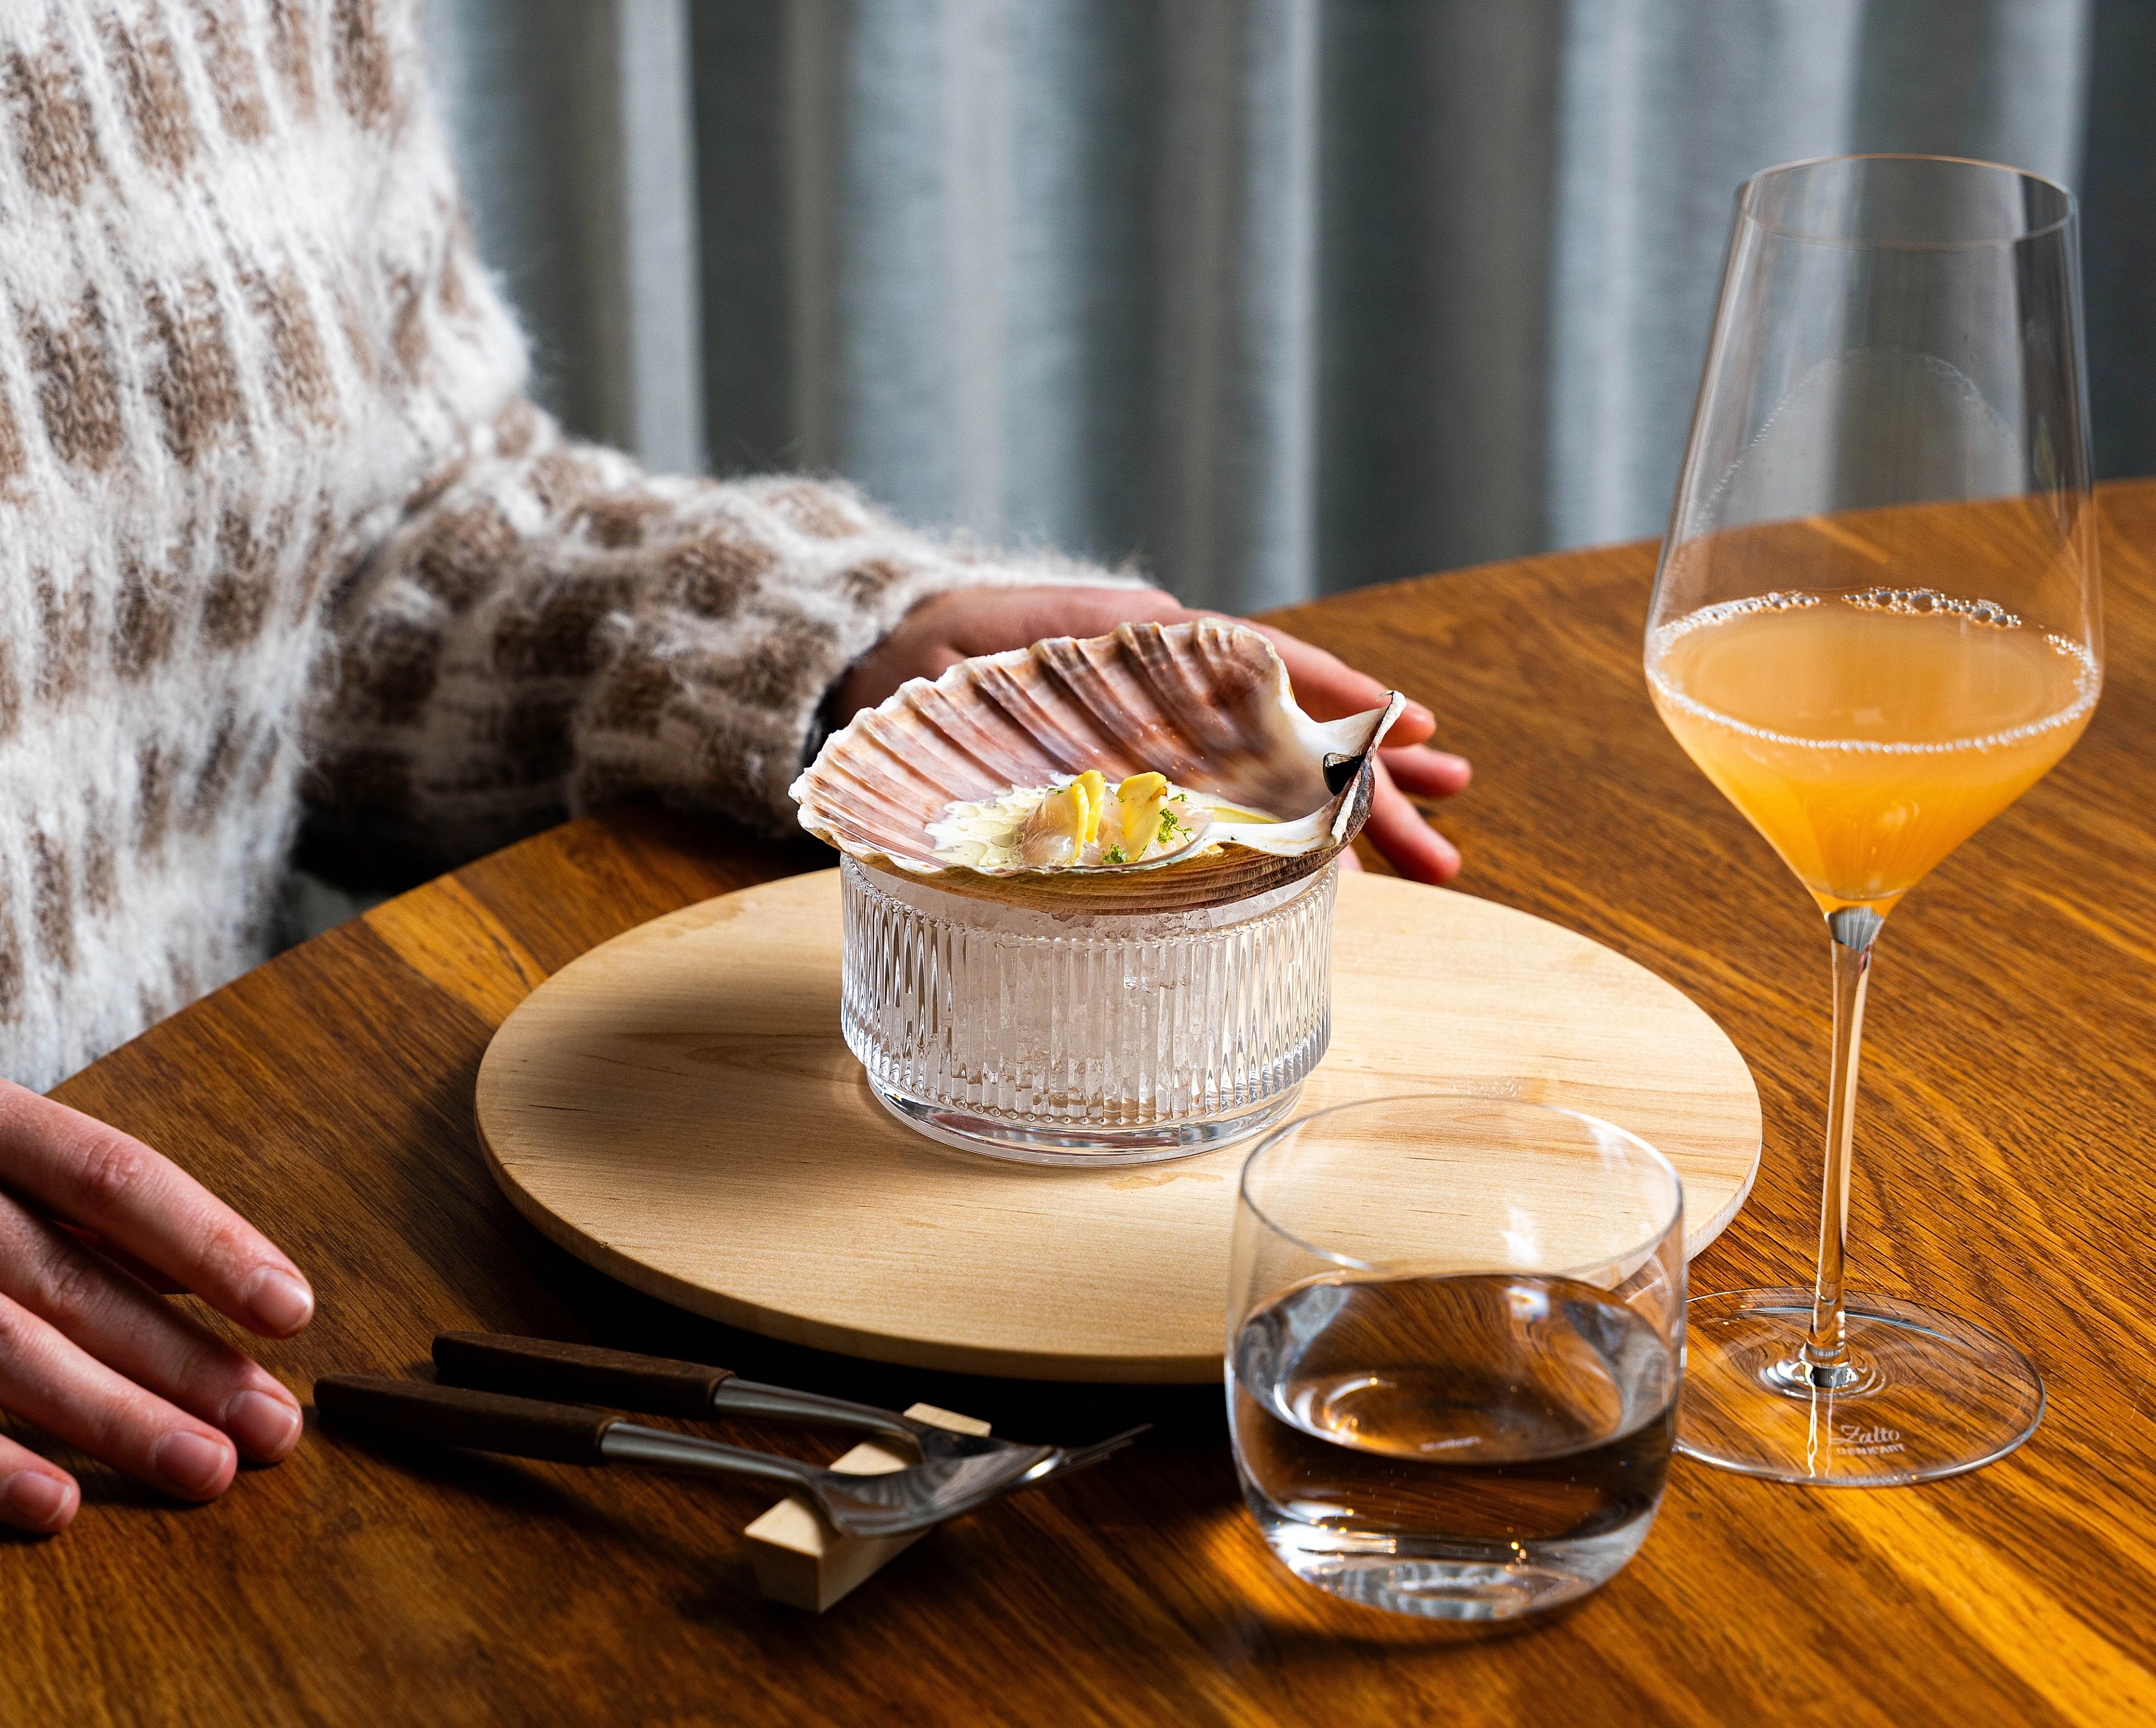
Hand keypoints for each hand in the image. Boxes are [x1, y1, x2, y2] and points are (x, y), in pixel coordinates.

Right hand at [0, 1082, 313, 1534]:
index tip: (293, 1308)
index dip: (205, 1241)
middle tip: (274, 1427)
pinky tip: (54, 1505)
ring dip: (108, 1418)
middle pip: (66, 1278)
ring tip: (204, 1470)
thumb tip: (197, 1278)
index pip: (110, 1176)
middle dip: (180, 1358)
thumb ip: (79, 1210)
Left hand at [837, 586, 1472, 882]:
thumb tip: (1042, 714)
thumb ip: (1018, 690)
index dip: (1341, 700)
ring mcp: (1177, 725)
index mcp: (1152, 647)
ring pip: (1287, 768)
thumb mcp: (981, 665)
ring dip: (1361, 807)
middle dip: (1376, 785)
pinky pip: (1247, 790)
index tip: (1409, 732)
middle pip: (1297, 734)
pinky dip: (1301, 818)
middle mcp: (1180, 684)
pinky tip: (1344, 857)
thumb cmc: (941, 655)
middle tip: (1445, 836)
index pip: (1268, 669)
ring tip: (1436, 849)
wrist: (897, 650)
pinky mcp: (1161, 761)